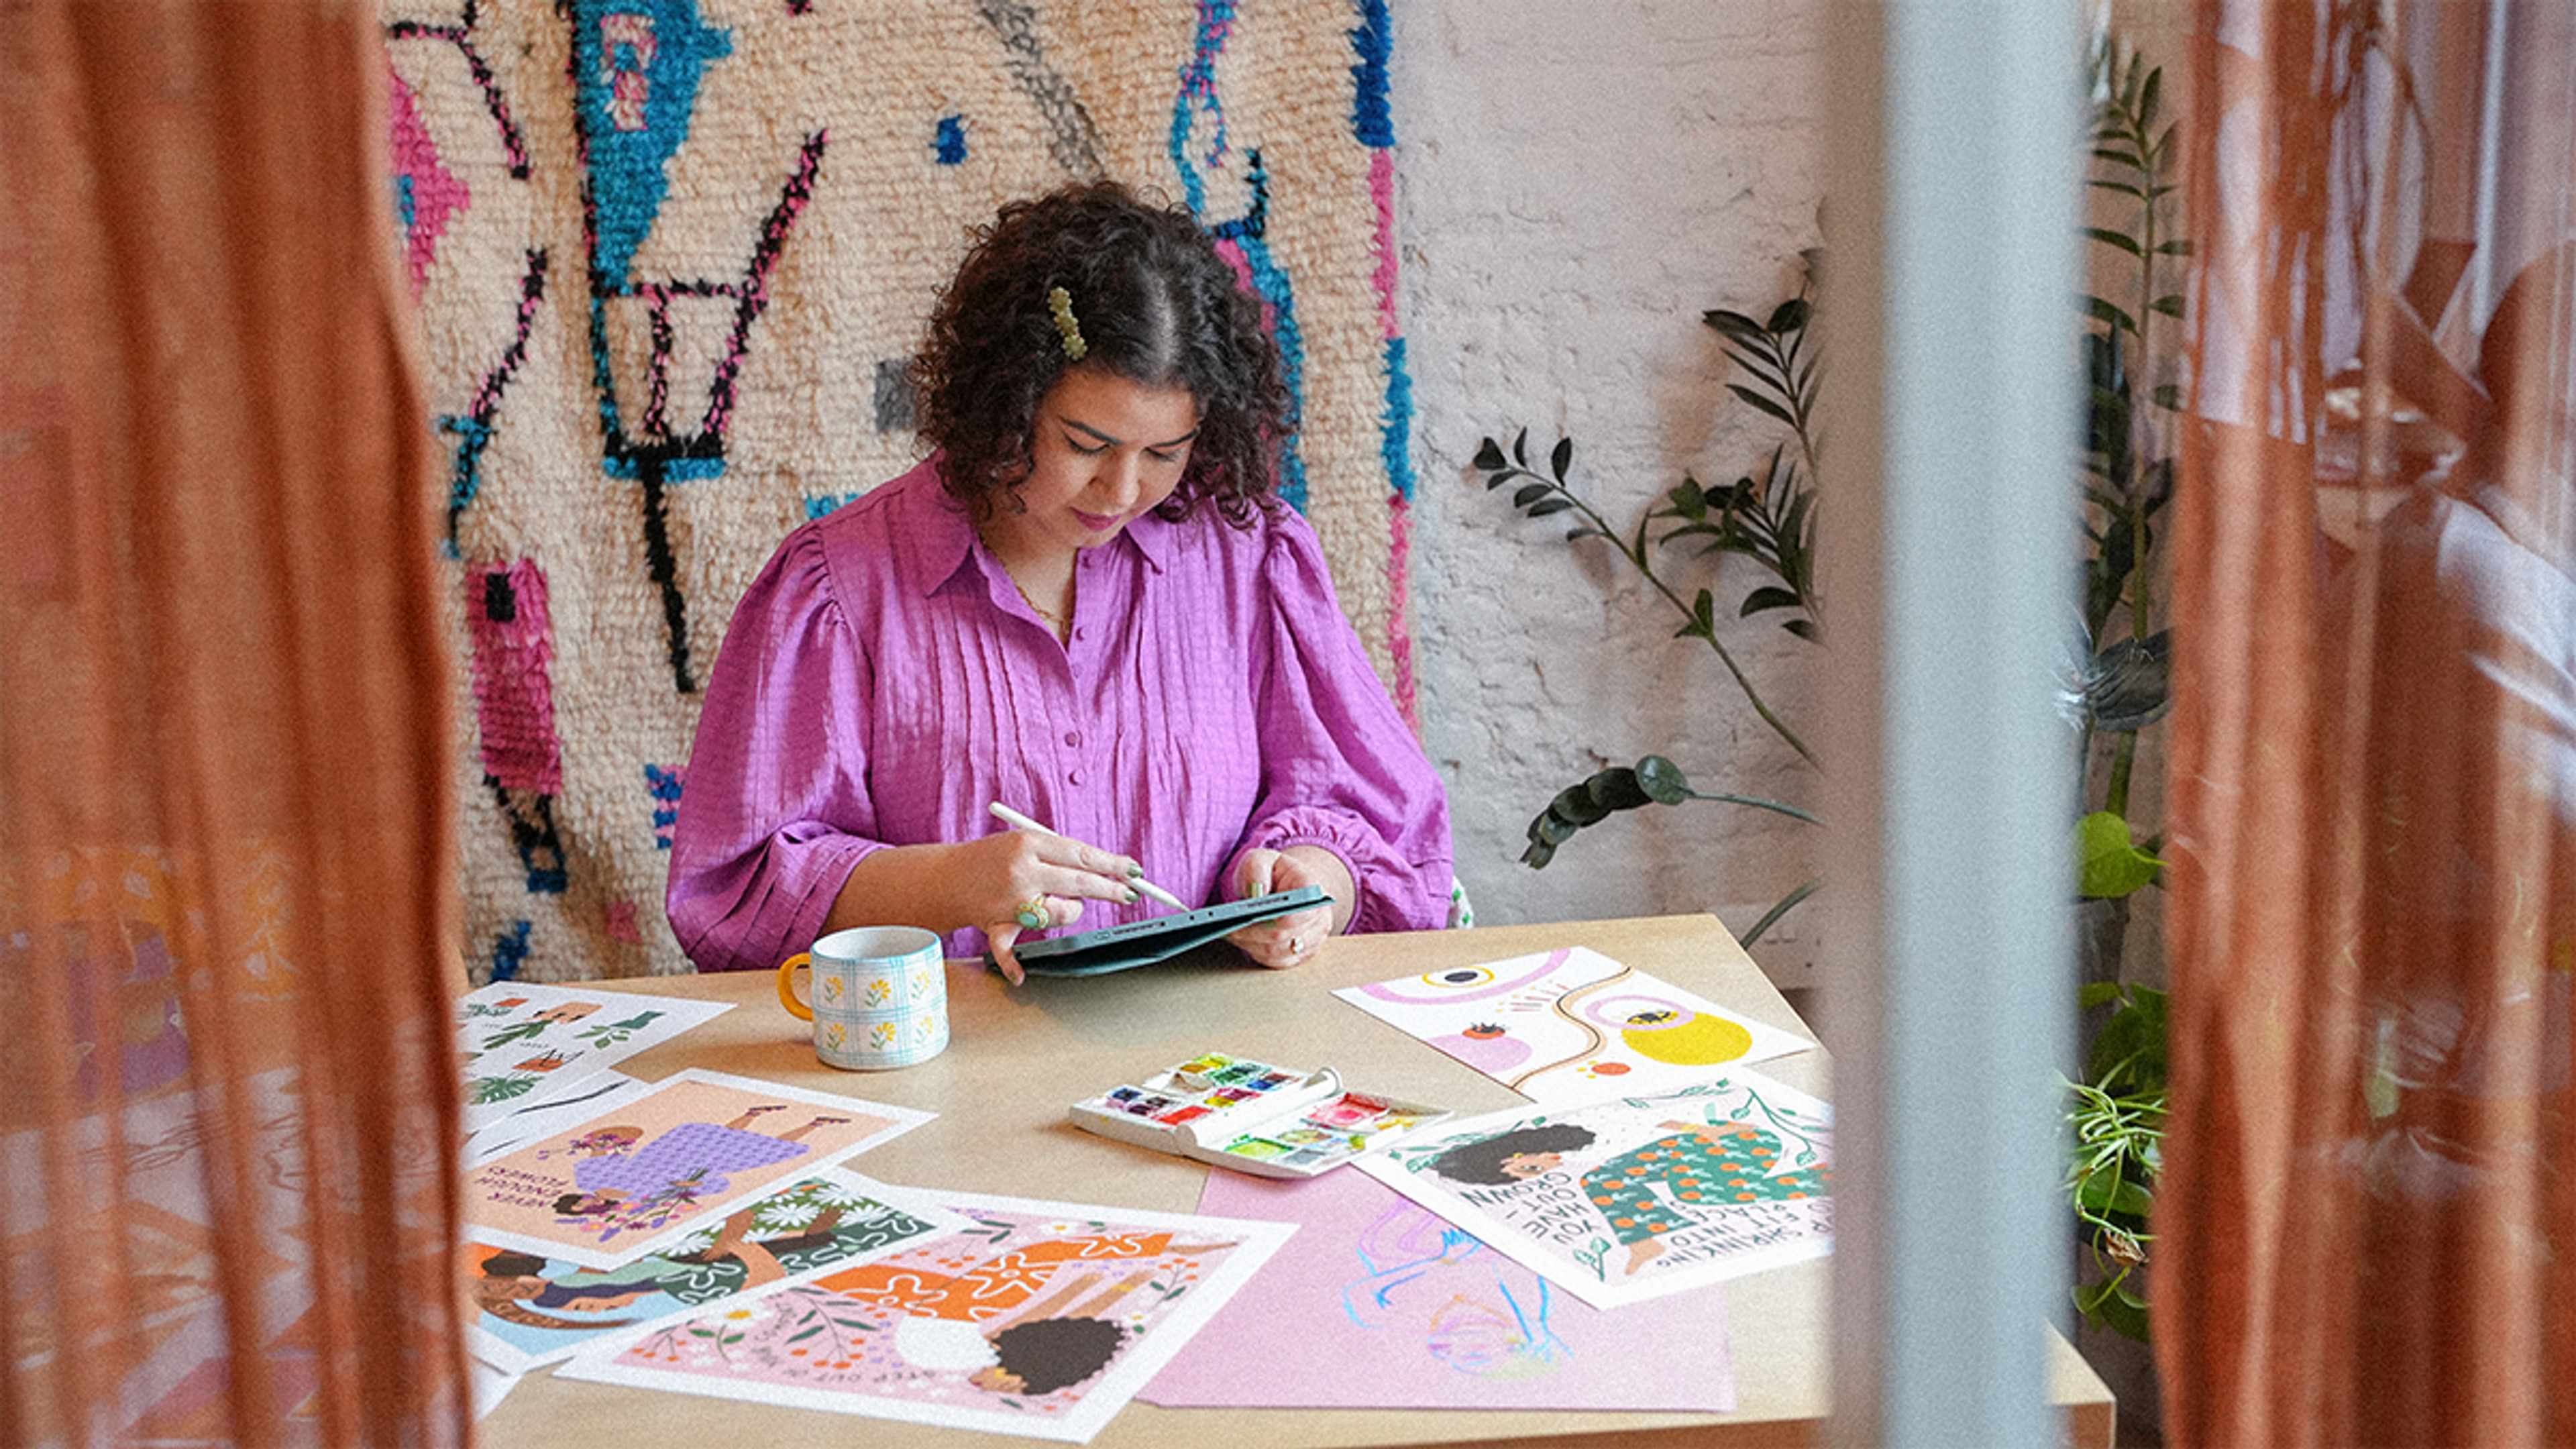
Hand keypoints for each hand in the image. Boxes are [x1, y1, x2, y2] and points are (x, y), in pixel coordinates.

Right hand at [962, 828, 1145, 984]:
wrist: (947, 877)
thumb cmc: (993, 857)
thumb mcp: (1023, 841)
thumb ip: (1059, 854)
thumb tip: (1105, 869)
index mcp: (1027, 843)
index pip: (1080, 854)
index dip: (1111, 864)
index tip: (1133, 870)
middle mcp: (1020, 872)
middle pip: (1078, 882)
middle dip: (1110, 889)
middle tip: (1131, 894)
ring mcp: (1009, 901)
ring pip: (1061, 914)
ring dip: (1071, 911)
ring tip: (1060, 903)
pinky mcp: (996, 925)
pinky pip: (1007, 950)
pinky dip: (1013, 965)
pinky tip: (1020, 977)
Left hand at [1225, 846, 1352, 969]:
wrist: (1286, 887)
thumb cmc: (1273, 873)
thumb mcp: (1261, 859)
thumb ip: (1257, 867)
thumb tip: (1257, 891)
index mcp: (1312, 889)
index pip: (1303, 908)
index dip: (1282, 917)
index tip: (1255, 916)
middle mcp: (1319, 916)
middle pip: (1285, 935)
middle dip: (1253, 933)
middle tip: (1228, 928)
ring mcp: (1313, 939)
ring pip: (1279, 952)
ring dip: (1251, 945)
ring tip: (1229, 934)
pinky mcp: (1300, 955)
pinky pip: (1277, 962)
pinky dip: (1256, 953)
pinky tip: (1240, 942)